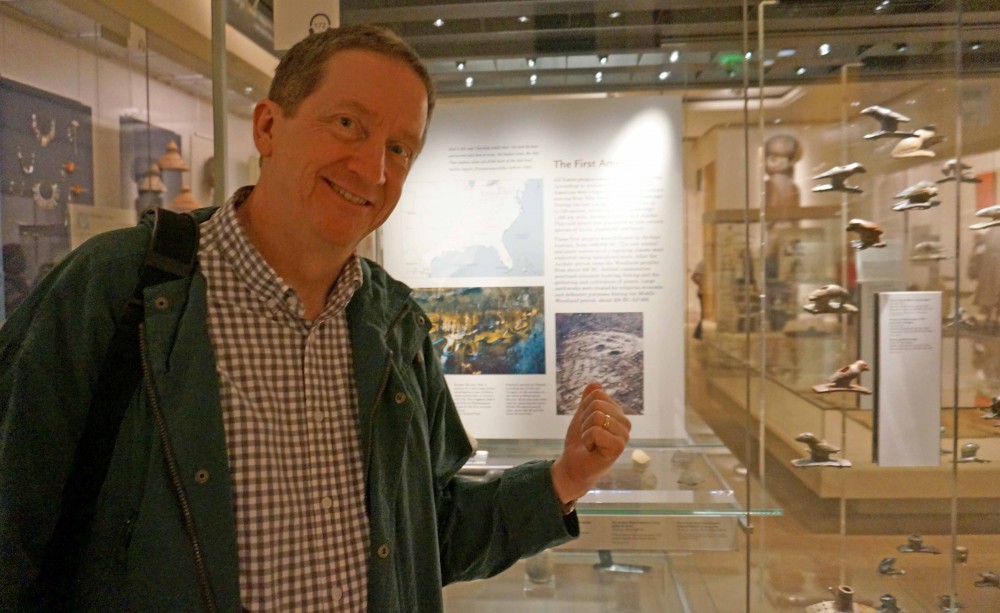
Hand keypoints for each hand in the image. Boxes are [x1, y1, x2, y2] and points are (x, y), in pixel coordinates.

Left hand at [551, 381, 630, 504]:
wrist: (573, 465)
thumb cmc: (579, 442)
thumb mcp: (581, 416)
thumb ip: (588, 400)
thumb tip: (595, 382)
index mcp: (618, 413)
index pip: (597, 394)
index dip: (584, 408)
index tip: (586, 424)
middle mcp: (624, 423)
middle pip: (597, 404)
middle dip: (584, 420)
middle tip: (587, 435)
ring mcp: (623, 435)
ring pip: (597, 416)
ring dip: (585, 430)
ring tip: (590, 442)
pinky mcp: (618, 447)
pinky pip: (596, 431)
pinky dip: (587, 439)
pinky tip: (592, 449)